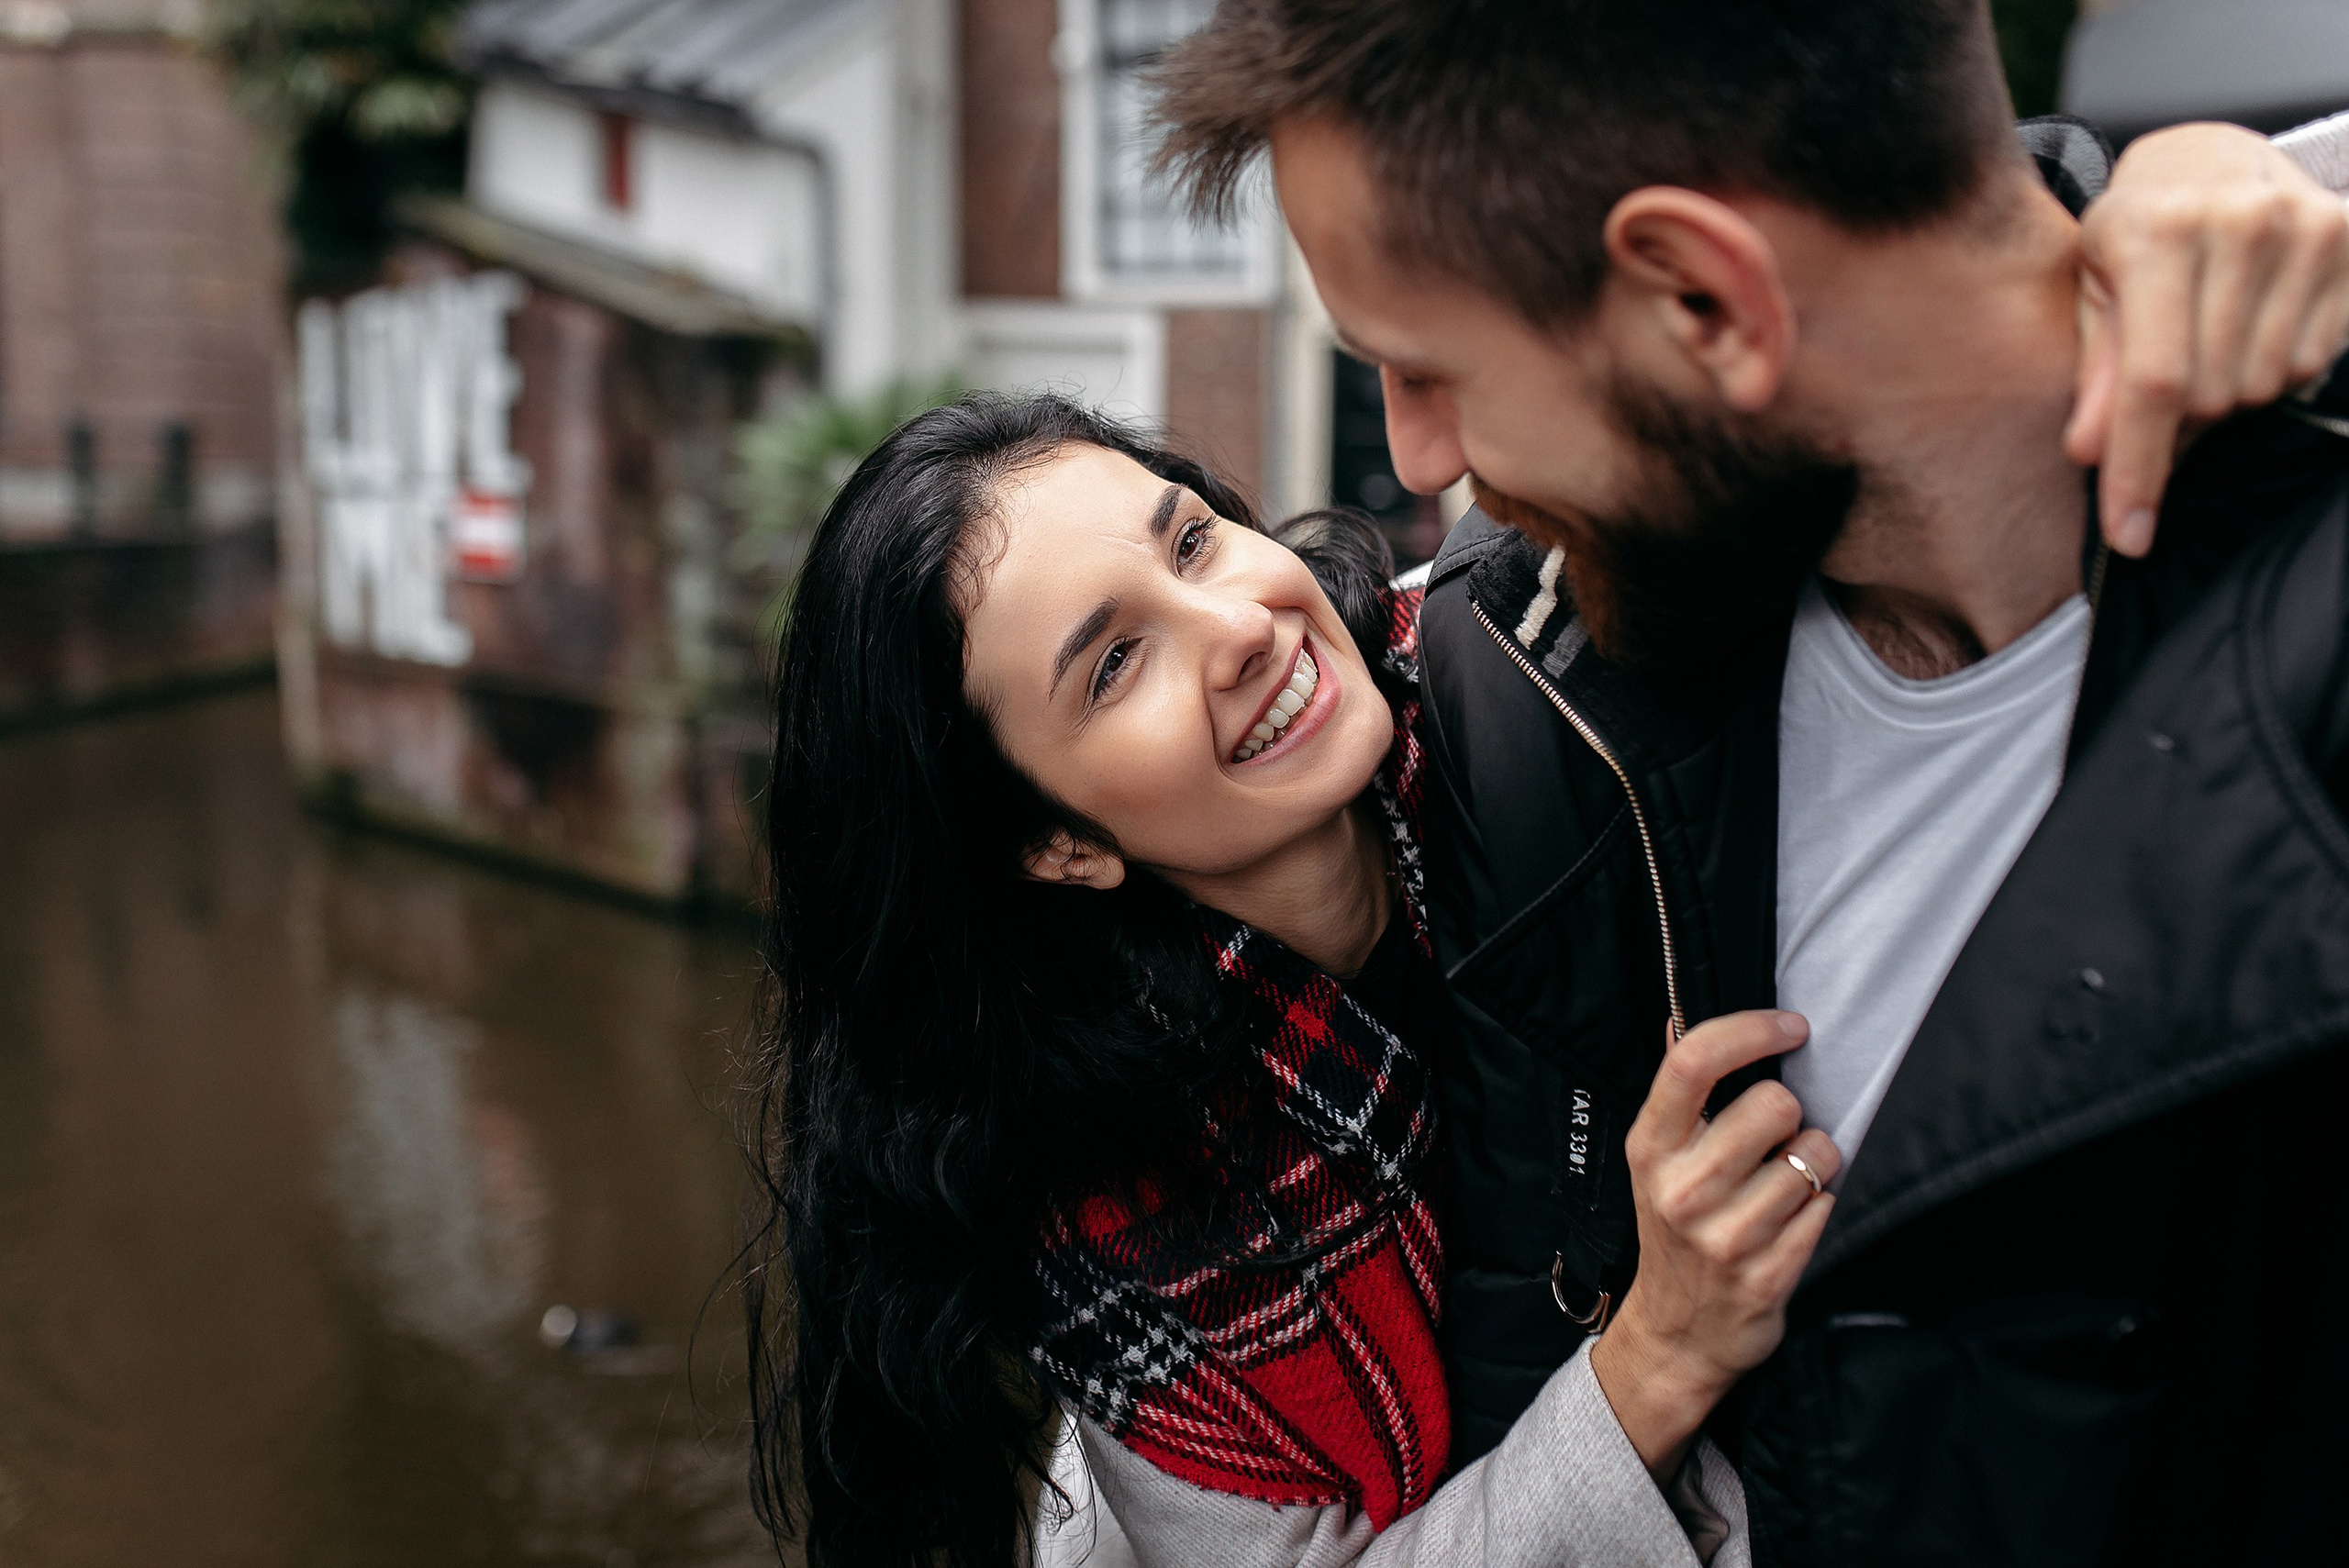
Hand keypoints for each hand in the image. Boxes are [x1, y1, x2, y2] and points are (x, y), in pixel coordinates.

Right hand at [1588, 1010, 1838, 1481]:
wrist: (1678, 1333)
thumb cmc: (1676, 1231)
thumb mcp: (1657, 1159)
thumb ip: (1679, 1092)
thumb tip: (1679, 1018)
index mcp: (1651, 1146)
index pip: (1695, 1061)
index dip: (1752, 1030)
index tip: (1790, 1027)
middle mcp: (1681, 1188)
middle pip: (1774, 1103)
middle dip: (1792, 1114)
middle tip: (1776, 1138)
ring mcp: (1724, 1234)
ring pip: (1813, 1155)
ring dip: (1814, 1162)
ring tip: (1785, 1183)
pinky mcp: (1768, 1274)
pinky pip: (1827, 1208)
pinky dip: (1820, 1208)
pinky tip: (1790, 1223)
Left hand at [2071, 122, 2348, 556]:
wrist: (2209, 157)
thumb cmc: (2136, 231)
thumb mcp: (2092, 290)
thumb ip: (2094, 370)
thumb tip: (2089, 452)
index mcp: (2155, 230)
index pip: (2153, 381)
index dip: (2139, 466)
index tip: (2128, 534)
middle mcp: (2237, 222)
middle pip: (2211, 395)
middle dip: (2177, 418)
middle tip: (2159, 383)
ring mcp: (2305, 228)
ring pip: (2262, 385)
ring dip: (2227, 391)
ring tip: (2206, 338)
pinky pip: (2311, 361)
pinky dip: (2274, 366)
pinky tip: (2252, 325)